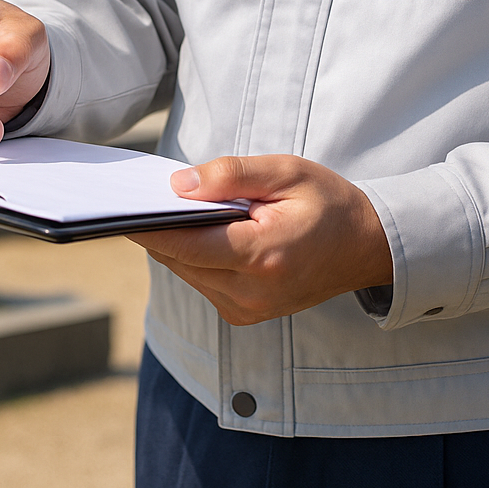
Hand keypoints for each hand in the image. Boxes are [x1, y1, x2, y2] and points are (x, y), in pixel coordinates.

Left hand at [129, 154, 392, 324]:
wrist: (368, 247)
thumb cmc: (328, 203)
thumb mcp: (285, 172)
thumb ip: (230, 176)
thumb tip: (178, 185)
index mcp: (262, 256)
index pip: (185, 245)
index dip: (147, 227)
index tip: (120, 209)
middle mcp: (251, 292)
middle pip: (179, 261)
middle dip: (158, 230)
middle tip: (137, 199)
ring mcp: (248, 310)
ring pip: (187, 273)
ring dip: (176, 244)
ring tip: (168, 210)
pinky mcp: (245, 315)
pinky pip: (202, 283)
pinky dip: (194, 258)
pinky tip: (198, 232)